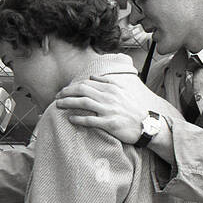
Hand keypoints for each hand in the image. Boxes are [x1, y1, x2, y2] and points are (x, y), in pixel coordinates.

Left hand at [54, 77, 171, 144]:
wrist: (146, 125)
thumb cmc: (132, 109)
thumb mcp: (122, 91)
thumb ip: (106, 82)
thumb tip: (91, 77)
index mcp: (111, 88)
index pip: (86, 84)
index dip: (72, 87)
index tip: (63, 91)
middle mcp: (109, 97)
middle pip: (82, 91)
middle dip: (66, 93)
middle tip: (56, 97)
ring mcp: (109, 110)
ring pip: (84, 103)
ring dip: (68, 103)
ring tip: (58, 106)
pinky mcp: (109, 124)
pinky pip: (90, 120)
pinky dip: (79, 119)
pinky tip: (70, 119)